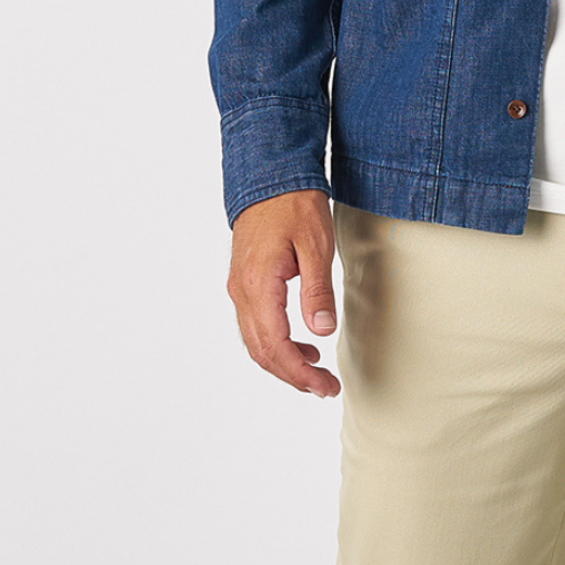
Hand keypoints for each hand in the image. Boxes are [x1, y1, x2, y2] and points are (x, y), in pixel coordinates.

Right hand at [227, 189, 339, 395]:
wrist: (269, 175)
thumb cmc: (294, 204)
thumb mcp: (315, 245)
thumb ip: (316, 290)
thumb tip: (321, 331)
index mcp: (258, 284)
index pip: (275, 346)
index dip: (299, 373)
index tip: (325, 387)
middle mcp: (241, 291)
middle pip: (261, 352)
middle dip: (293, 376)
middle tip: (325, 388)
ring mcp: (239, 288)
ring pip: (256, 342)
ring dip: (284, 362)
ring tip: (317, 372)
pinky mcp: (244, 282)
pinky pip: (255, 325)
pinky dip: (276, 343)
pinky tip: (303, 343)